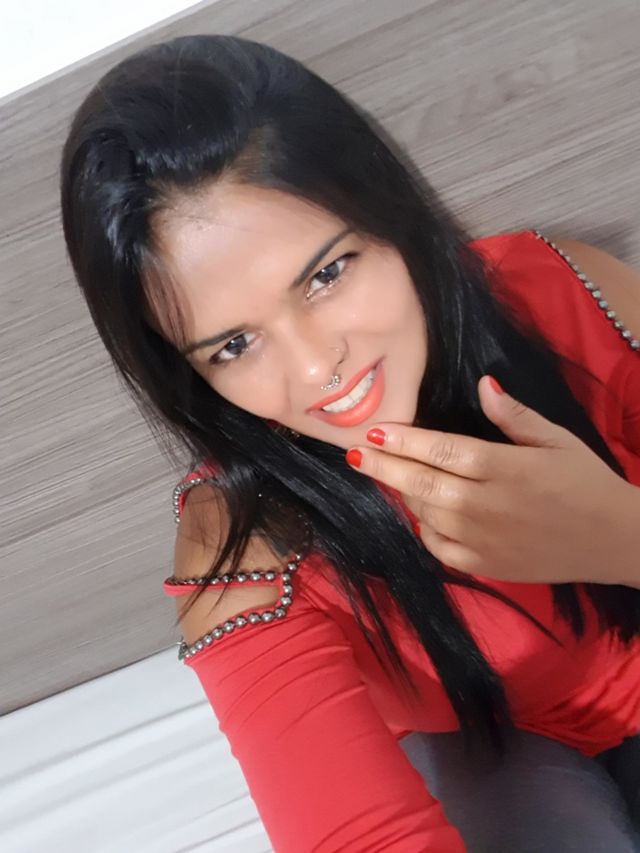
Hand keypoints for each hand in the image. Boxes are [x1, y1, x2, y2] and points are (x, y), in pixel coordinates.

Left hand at [345, 375, 636, 584]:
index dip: (403, 440)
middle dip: (383, 466)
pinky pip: (437, 547)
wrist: (614, 541)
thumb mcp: (555, 439)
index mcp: (501, 467)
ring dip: (404, 493)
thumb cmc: (585, 481)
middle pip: (420, 483)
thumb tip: (483, 384)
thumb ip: (513, 415)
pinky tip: (422, 513)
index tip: (374, 430)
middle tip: (355, 453)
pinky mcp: (483, 566)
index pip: (440, 450)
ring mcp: (480, 540)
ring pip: (424, 514)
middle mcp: (483, 504)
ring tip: (390, 474)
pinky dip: (423, 529)